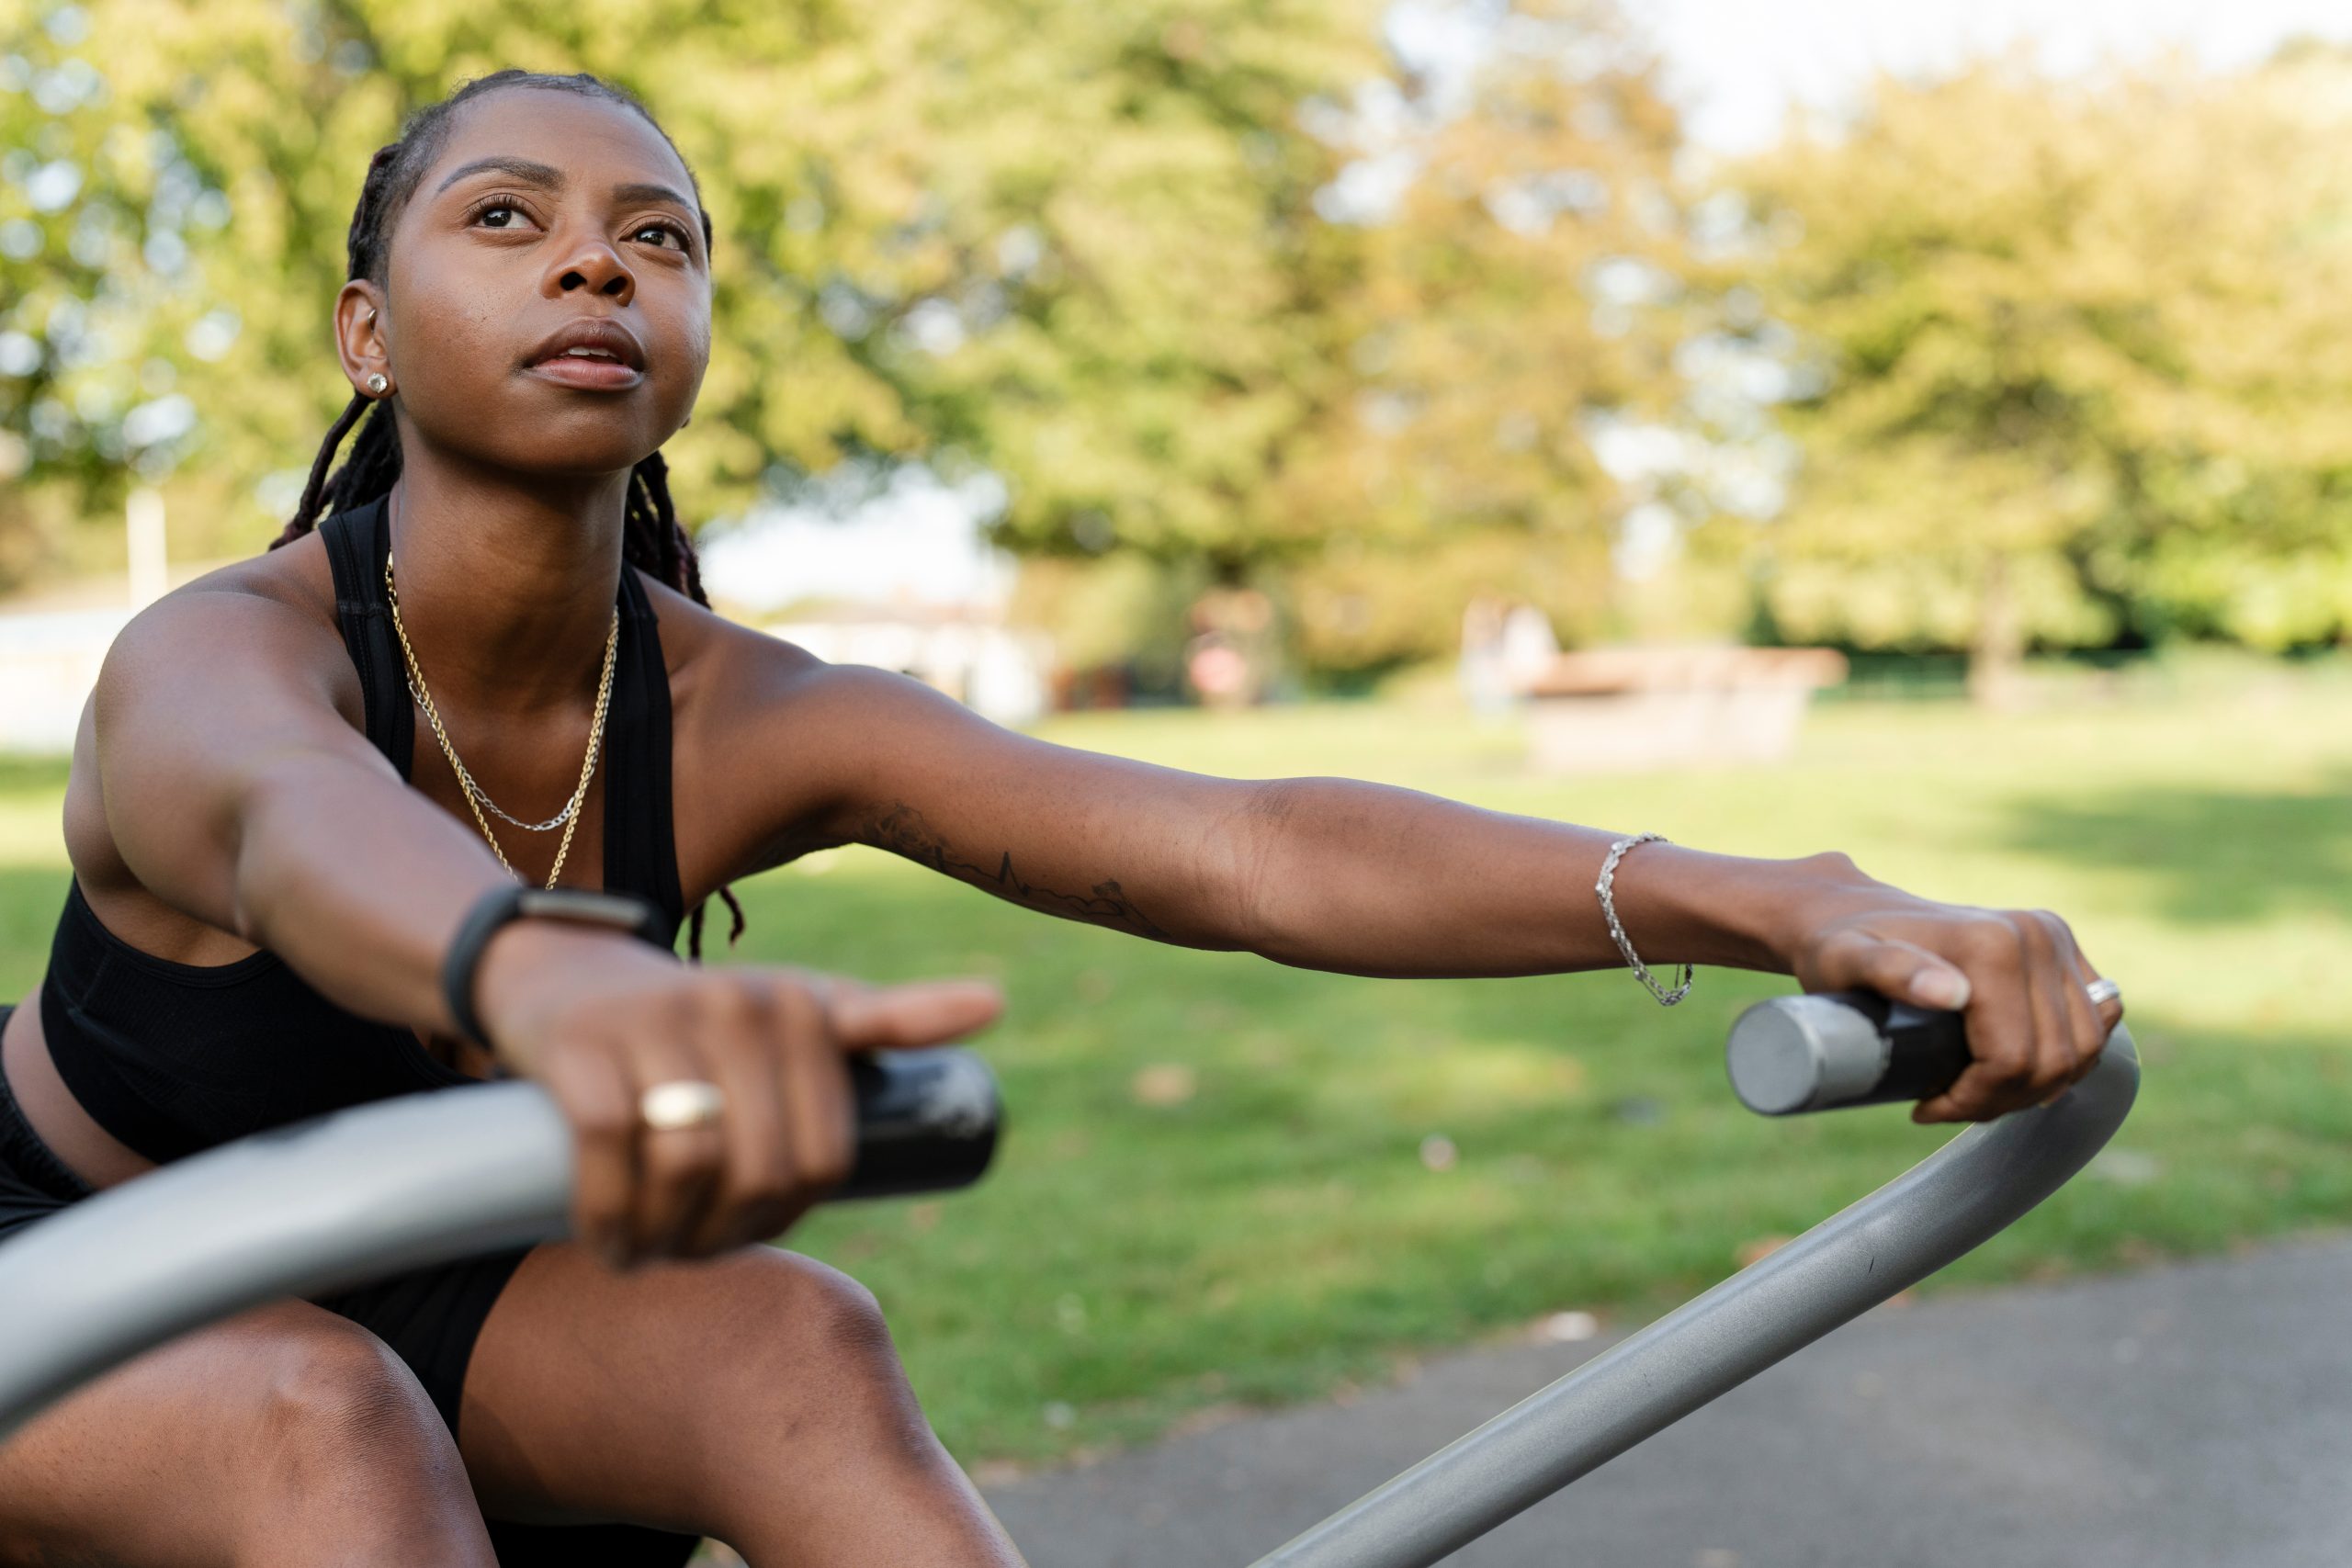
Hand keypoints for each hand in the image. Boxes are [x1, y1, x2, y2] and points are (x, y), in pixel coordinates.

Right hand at [472, 923, 1002, 1266]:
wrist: (565, 972)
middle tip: (687, 1254)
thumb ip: (889, 1018)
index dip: (787, 1217)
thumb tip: (998, 1002)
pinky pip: (612, 1149)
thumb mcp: (802, 1009)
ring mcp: (660, 1021)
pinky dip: (611, 1215)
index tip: (746, 1230)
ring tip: (647, 1254)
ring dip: (667, 1238)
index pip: (825, 1159)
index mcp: (807, 1007)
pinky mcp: (584, 1044)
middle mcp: (742, 1003)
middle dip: (725, 1237)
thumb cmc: (702, 1018)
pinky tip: (608, 1244)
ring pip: (690, 1163)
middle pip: (761, 1171)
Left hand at [1767, 852, 2123, 1124]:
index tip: (1927, 1107)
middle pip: (2052, 1060)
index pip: (2013, 1059)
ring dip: (2036, 1087)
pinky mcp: (2064, 948)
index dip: (1975, 1100)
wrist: (1852, 912)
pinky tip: (2017, 1068)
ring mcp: (2055, 939)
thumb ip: (1891, 971)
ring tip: (1976, 1091)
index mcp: (1993, 945)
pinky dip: (2066, 1058)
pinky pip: (2095, 1023)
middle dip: (2002, 1100)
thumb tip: (1954, 994)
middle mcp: (2036, 935)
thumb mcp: (1846, 962)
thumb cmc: (1839, 948)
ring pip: (2081, 1050)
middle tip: (1948, 1105)